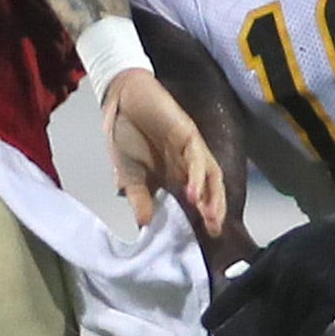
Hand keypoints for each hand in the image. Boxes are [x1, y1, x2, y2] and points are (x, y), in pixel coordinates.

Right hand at [103, 68, 226, 233]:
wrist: (120, 99)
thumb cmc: (125, 133)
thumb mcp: (128, 176)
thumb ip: (139, 199)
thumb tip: (144, 225)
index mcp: (174, 175)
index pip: (196, 200)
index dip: (203, 217)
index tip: (206, 236)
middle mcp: (186, 164)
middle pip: (211, 189)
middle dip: (214, 210)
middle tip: (213, 230)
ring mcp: (189, 149)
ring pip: (211, 175)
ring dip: (212, 196)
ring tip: (209, 216)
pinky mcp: (187, 134)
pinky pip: (197, 157)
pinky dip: (197, 176)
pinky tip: (193, 193)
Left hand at [200, 199, 334, 335]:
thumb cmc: (319, 238)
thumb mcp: (285, 243)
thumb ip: (262, 263)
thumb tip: (236, 277)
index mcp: (270, 262)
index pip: (238, 291)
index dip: (221, 310)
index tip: (206, 326)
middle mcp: (284, 277)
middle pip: (265, 317)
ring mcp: (308, 289)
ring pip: (286, 326)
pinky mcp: (331, 299)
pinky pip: (311, 329)